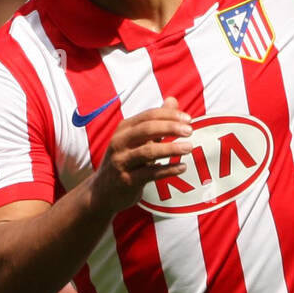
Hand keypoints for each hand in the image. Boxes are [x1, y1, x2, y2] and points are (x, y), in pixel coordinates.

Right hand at [89, 96, 196, 214]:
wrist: (103, 192)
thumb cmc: (125, 161)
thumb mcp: (137, 140)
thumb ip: (156, 122)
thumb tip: (173, 100)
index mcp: (124, 129)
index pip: (148, 116)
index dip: (169, 115)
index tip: (189, 119)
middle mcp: (120, 142)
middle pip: (147, 129)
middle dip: (170, 128)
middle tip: (190, 130)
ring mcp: (121, 161)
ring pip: (148, 151)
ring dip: (171, 148)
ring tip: (189, 147)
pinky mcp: (126, 180)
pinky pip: (150, 173)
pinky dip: (168, 170)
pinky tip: (182, 167)